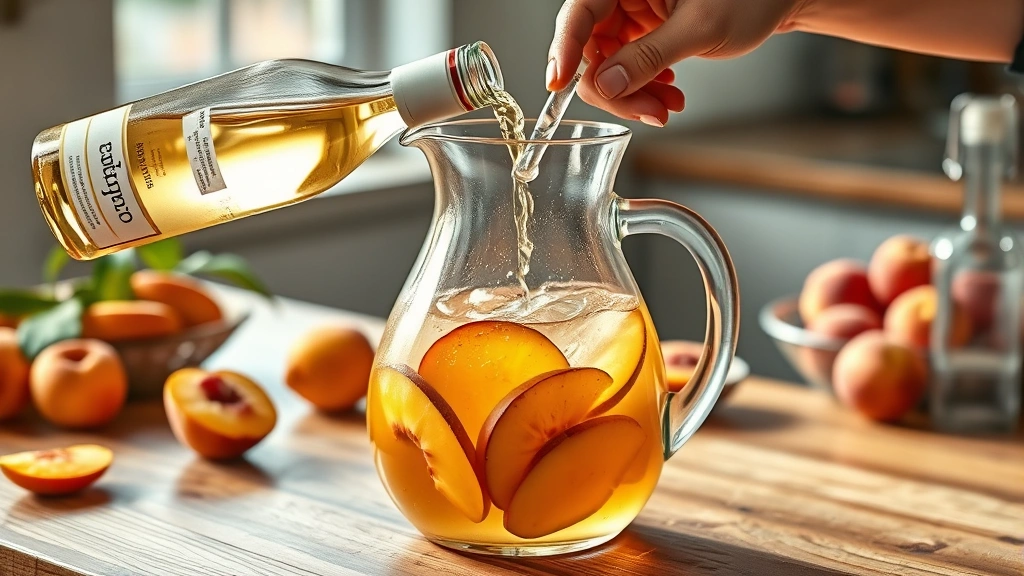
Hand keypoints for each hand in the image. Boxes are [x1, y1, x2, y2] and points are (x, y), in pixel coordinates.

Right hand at [548, 0, 807, 125]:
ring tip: (666, 106)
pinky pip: (627, 68)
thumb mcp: (700, 29)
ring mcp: (632, 15)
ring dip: (632, 95)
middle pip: (590, 46)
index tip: (557, 83)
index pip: (580, 12)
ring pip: (608, 64)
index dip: (565, 49)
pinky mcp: (644, 33)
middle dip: (614, 87)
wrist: (780, 0)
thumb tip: (605, 85)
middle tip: (646, 112)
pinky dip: (645, 89)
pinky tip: (670, 94)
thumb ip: (649, 57)